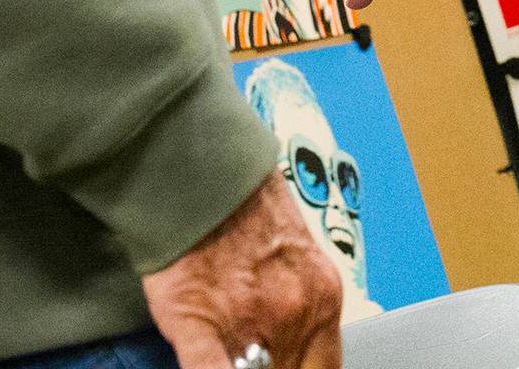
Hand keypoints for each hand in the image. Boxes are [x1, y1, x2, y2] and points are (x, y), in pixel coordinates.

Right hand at [142, 171, 343, 368]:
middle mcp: (295, 314)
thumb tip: (298, 352)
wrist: (204, 170)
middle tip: (263, 362)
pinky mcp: (196, 324)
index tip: (291, 367)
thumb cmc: (249, 210)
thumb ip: (303, 309)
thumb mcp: (300, 260)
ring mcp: (247, 322)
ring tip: (239, 359)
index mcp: (322, 299)